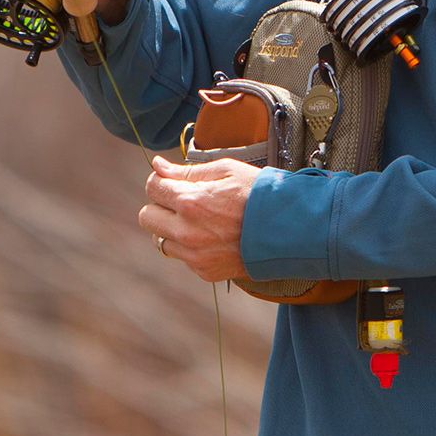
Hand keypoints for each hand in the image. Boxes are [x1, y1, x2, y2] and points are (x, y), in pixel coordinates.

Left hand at [139, 154, 256, 282]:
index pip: (152, 187)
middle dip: (160, 206)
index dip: (161, 181)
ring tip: (199, 221)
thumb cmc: (259, 194)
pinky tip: (213, 237)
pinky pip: (182, 257)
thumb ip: (186, 171)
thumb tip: (157, 165)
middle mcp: (187, 232)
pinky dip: (190, 247)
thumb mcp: (226, 170)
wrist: (289, 230)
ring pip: (160, 241)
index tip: (173, 182)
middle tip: (183, 202)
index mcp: (191, 201)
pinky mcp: (205, 271)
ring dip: (172, 229)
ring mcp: (195, 255)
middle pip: (147, 217)